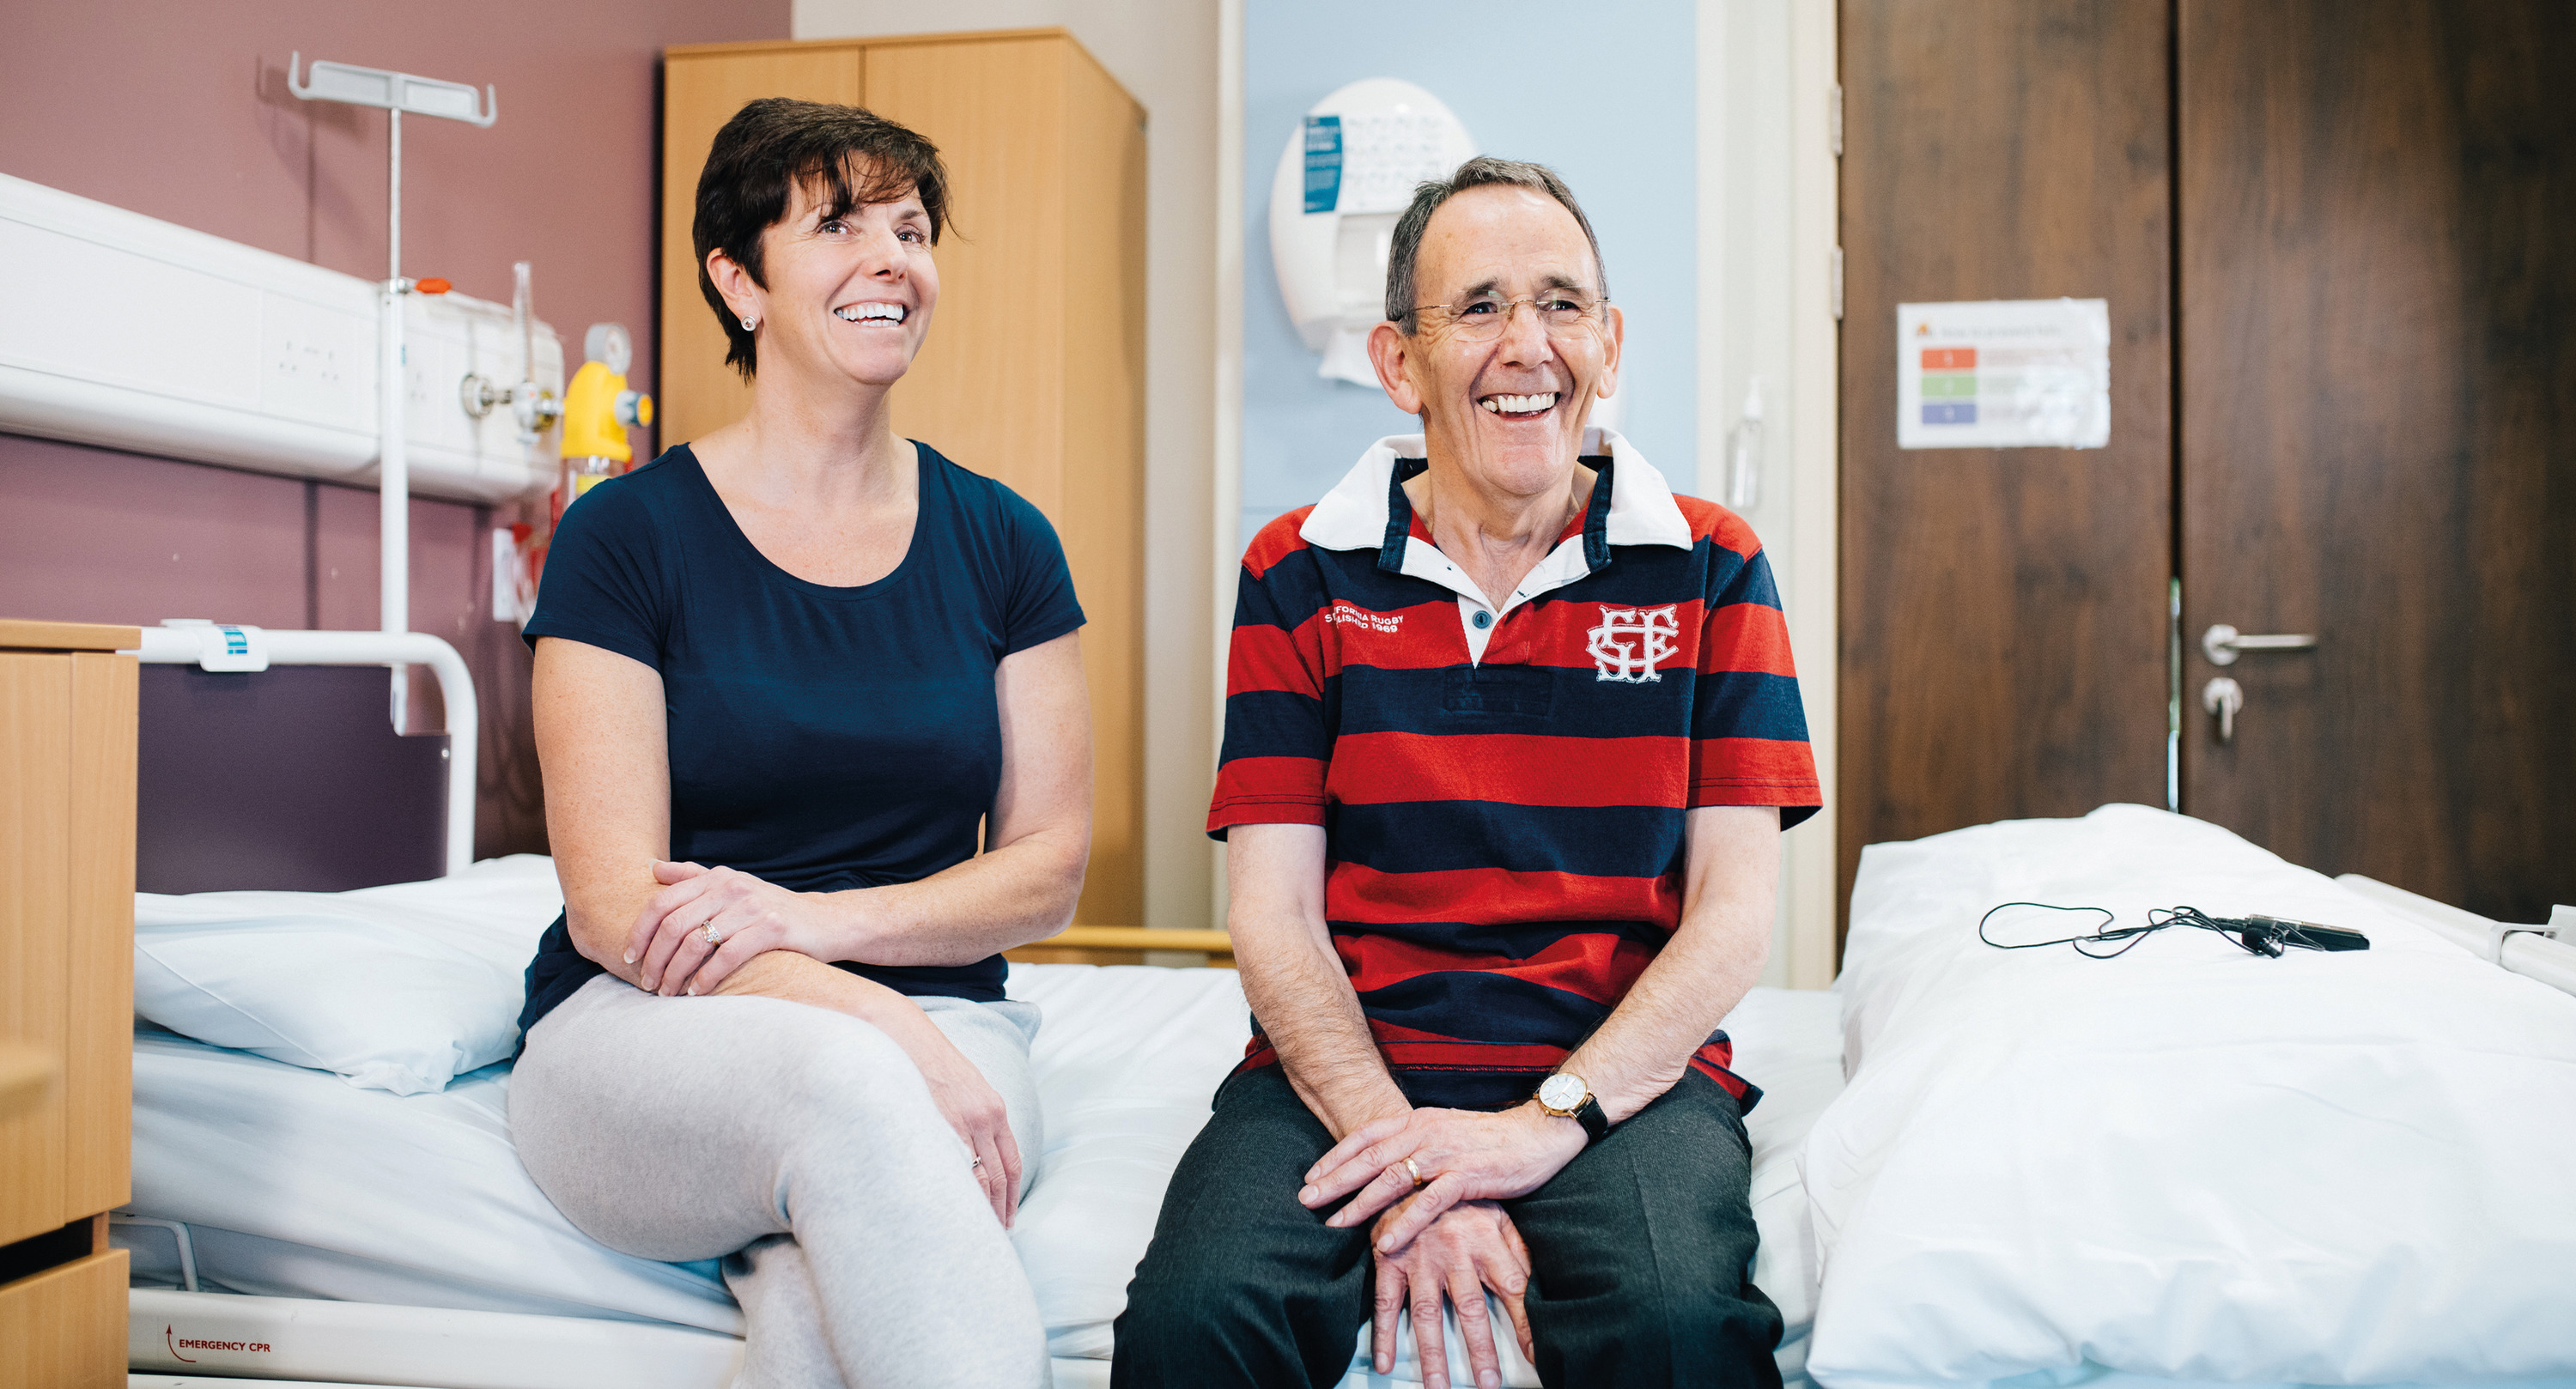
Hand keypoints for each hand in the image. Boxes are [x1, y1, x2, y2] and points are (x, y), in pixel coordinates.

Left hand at [627, 860, 849, 995]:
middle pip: (674, 925)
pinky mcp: (773, 929)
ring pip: (697, 943)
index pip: (662, 902)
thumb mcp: (732, 886)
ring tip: (669, 993)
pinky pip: (728, 956)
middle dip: (654, 959)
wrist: (825, 922)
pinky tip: (698, 992)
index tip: (629, 957)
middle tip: (647, 984)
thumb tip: (651, 868)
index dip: (639, 931)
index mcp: (716, 877)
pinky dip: (707, 978)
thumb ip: (693, 876)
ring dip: (676, 974)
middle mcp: (731, 887)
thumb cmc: (771, 909)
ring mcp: (753, 907)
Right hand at [881, 1007, 1025, 1226]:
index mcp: (994, 1109)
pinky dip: (958, 1195)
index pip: (1012, 1161)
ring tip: (978, 1233)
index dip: (1013, 1193)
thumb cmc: (929, 1064)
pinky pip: (953, 1171)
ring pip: (980, 1179)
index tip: (1009, 1216)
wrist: (903, 1038)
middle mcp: (984, 1119)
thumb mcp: (964, 1086)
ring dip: (983, 1209)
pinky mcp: (937, 1128)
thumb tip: (973, 1150)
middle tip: (998, 1234)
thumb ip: (974, 1117)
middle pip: (1000, 1176)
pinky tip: (954, 1213)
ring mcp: (961, 1125)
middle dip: (1001, 1208)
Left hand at [1301, 1103, 1585, 1252]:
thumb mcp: (1445, 1131)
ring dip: (1360, 1203)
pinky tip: (1384, 1241)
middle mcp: (1425, 1133)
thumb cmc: (1490, 1138)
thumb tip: (1384, 1161)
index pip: (1366, 1135)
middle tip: (1306, 1199)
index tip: (1311, 1175)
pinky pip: (1428, 1203)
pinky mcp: (1467, 1176)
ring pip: (1392, 1178)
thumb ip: (1415, 1143)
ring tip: (1334, 1223)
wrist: (1537, 1134)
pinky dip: (1404, 1222)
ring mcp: (1445, 1154)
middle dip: (1334, 1180)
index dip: (1335, 1156)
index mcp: (1418, 1120)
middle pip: (1369, 1157)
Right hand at [1371, 1200, 1531, 1388]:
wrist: (1409, 1164)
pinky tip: (1384, 1361)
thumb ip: (1516, 1247)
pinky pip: (1385, 1301)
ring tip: (1438, 1386)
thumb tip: (1536, 1283)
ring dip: (1433, 1354)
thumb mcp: (1496, 1211)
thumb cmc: (1460, 1194)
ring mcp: (1419, 1258)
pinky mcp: (1389, 1259)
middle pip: (1471, 1309)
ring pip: (1428, 1313)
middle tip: (1488, 1382)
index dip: (1526, 1323)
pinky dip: (1383, 1333)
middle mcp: (1454, 1253)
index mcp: (1485, 1240)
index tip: (1535, 1354)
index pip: (1513, 1288)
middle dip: (1481, 1349)